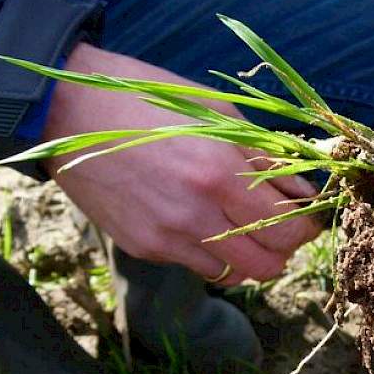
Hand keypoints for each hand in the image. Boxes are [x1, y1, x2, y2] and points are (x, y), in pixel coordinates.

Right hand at [43, 43, 320, 284]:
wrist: (66, 113)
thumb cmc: (147, 99)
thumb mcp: (217, 113)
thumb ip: (265, 157)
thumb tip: (302, 191)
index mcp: (219, 174)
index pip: (288, 229)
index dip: (307, 227)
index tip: (307, 215)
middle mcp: (195, 215)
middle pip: (267, 265)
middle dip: (284, 250)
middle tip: (282, 226)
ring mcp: (166, 237)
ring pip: (233, 274)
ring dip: (249, 255)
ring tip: (243, 225)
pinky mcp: (143, 247)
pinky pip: (195, 264)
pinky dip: (212, 252)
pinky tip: (202, 220)